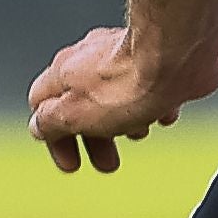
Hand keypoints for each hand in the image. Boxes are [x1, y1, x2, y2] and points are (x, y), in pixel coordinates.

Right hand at [31, 22, 212, 171]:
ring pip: (118, 97)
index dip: (55, 139)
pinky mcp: (158, 57)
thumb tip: (38, 127)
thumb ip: (51, 122)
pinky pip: (151, 87)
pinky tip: (164, 116)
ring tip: (139, 133)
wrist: (178, 53)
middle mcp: (90, 58)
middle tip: (108, 164)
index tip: (72, 163)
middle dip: (96, 140)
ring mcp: (125, 55)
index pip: (43, 107)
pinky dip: (155, 106)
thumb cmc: (128, 82)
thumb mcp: (74, 115)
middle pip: (84, 106)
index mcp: (64, 72)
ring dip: (126, 123)